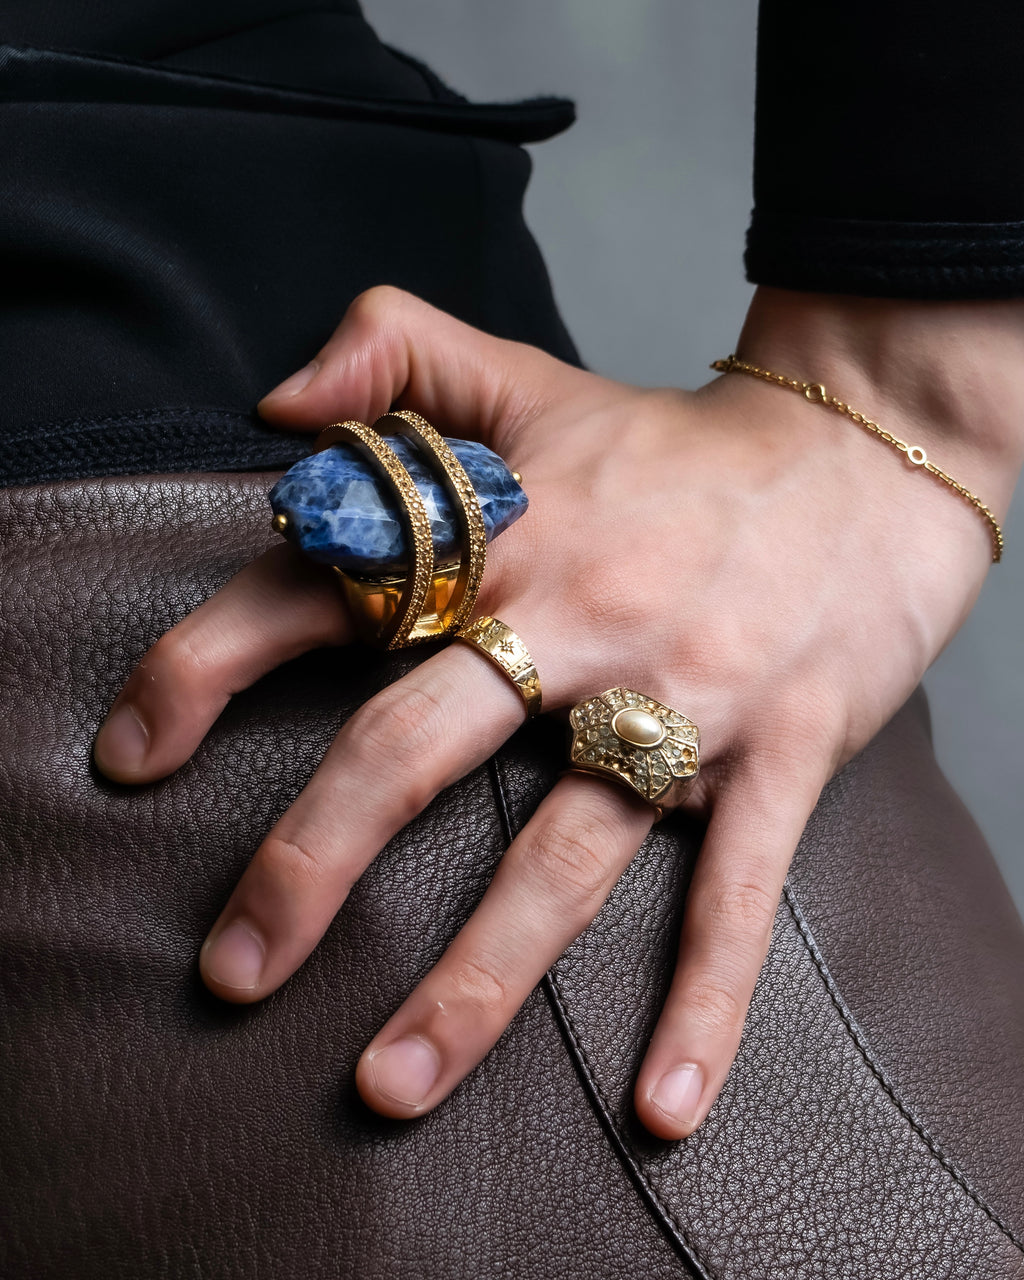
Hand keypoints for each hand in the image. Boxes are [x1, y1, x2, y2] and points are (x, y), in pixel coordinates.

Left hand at [94, 285, 1019, 1137]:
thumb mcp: (525, 374)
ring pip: (558, 852)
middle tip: (231, 972)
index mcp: (501, 536)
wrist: (862, 458)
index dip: (208, 666)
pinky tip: (663, 1108)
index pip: (324, 592)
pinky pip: (734, 891)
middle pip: (414, 749)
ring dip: (474, 979)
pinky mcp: (780, 752)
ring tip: (393, 1084)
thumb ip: (390, 349)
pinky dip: (703, 1002)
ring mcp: (681, 695)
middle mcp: (577, 619)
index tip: (129, 753)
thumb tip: (269, 402)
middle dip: (309, 863)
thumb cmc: (676, 442)